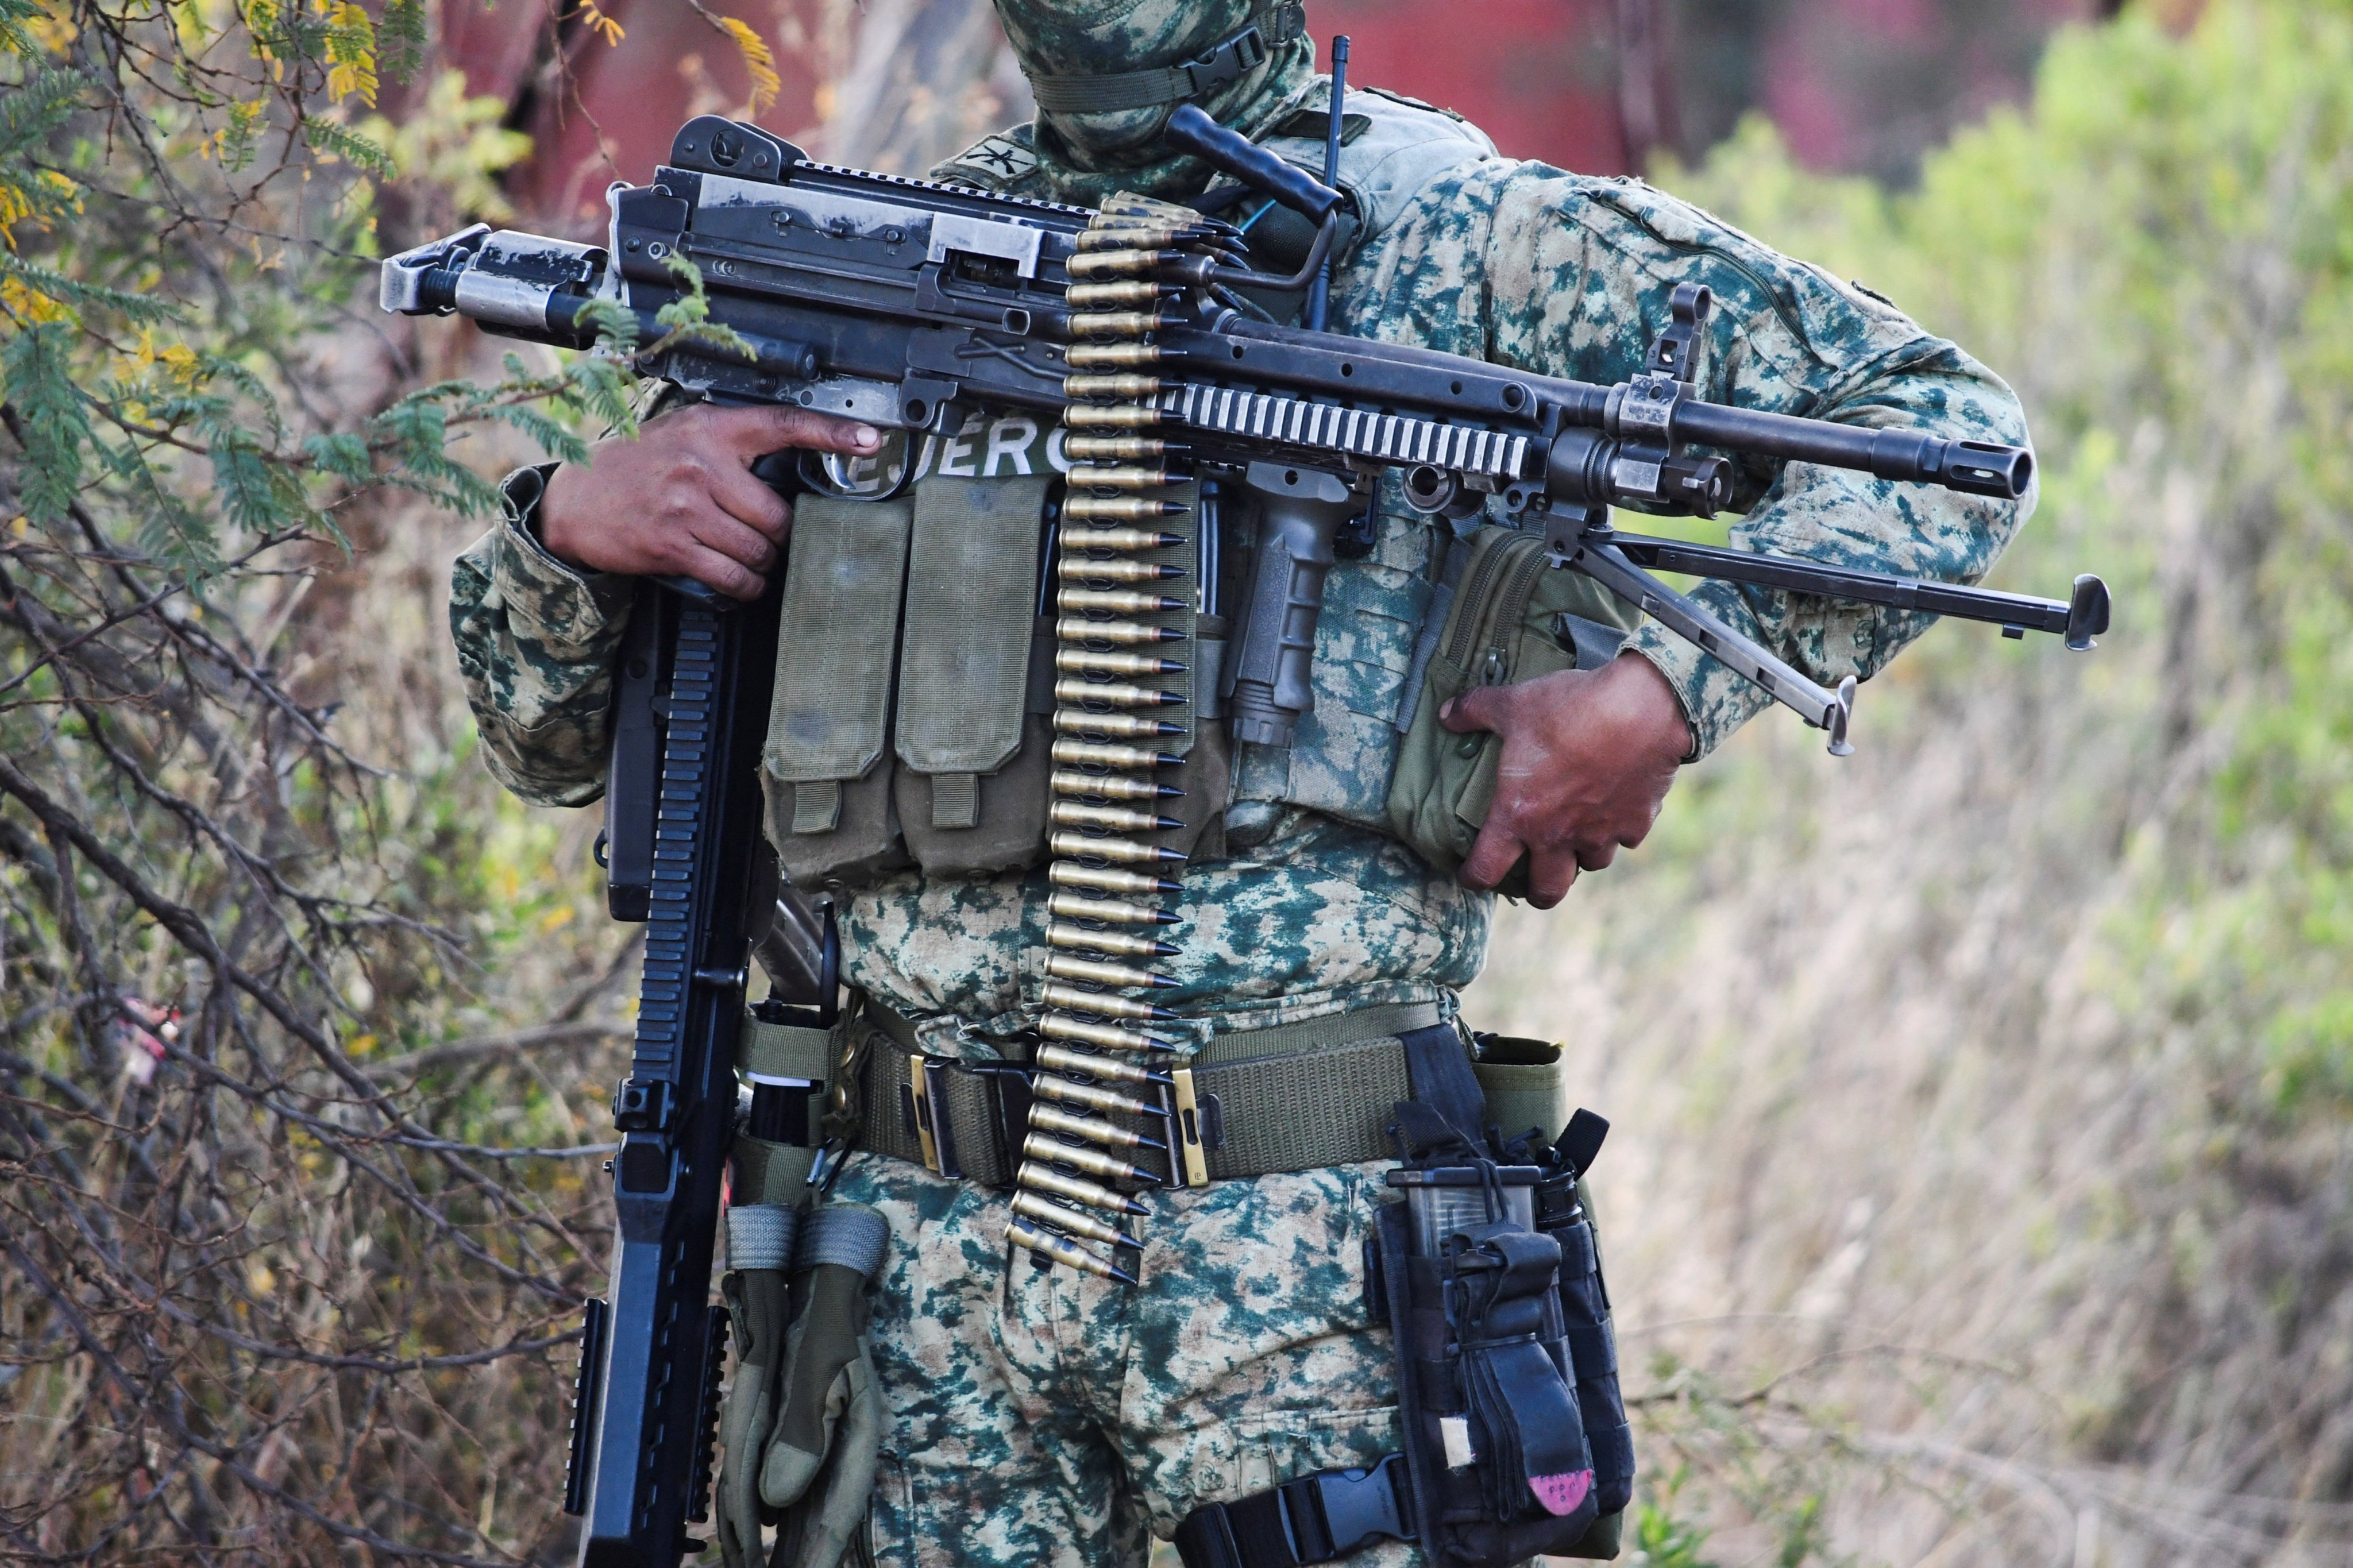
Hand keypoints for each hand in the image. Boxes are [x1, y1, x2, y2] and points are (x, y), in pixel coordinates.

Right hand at [539, 402, 883, 599]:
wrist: (575, 501)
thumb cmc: (635, 466)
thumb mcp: (682, 433)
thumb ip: (730, 441)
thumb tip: (789, 457)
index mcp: (711, 430)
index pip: (782, 424)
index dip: (831, 434)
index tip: (870, 440)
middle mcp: (701, 465)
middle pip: (779, 514)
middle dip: (781, 534)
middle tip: (767, 535)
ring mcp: (685, 507)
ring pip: (760, 550)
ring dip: (764, 564)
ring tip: (751, 557)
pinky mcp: (672, 546)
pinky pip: (732, 576)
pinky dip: (745, 586)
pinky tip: (740, 581)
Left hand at [1438, 654, 1692, 908]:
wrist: (1641, 708)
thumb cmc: (1569, 709)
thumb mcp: (1512, 704)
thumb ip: (1473, 711)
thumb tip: (1445, 714)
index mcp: (1519, 815)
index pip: (1486, 869)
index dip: (1473, 878)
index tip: (1471, 877)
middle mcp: (1557, 835)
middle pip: (1546, 891)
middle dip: (1538, 893)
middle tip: (1534, 883)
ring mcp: (1600, 833)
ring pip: (1590, 865)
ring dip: (1581, 857)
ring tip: (1576, 841)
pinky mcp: (1636, 822)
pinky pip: (1625, 839)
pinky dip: (1618, 830)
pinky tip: (1615, 811)